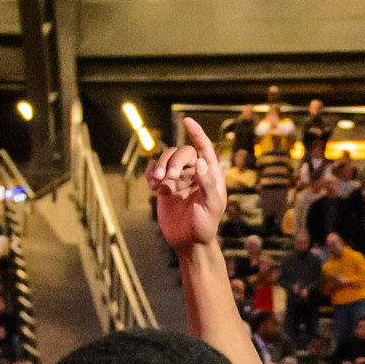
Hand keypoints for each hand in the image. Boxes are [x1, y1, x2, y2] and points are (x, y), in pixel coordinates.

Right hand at [148, 118, 226, 256]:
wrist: (189, 242)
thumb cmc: (206, 226)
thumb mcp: (212, 206)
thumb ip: (208, 183)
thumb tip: (200, 161)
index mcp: (210, 174)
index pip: (204, 147)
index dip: (196, 133)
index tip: (187, 121)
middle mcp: (194, 173)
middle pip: (182, 153)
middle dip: (173, 161)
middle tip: (169, 177)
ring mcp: (179, 179)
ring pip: (166, 160)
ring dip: (160, 166)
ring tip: (158, 182)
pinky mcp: (165, 188)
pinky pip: (155, 172)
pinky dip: (151, 174)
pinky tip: (153, 186)